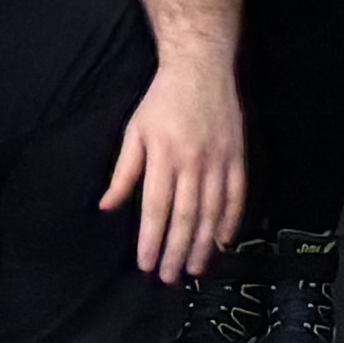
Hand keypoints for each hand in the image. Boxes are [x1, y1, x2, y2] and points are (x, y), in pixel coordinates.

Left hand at [100, 57, 246, 282]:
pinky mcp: (236, 154)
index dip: (151, 239)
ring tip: (196, 268)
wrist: (201, 66)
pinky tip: (224, 240)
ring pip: (212, 211)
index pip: (156, 208)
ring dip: (204, 243)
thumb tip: (107, 207)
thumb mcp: (134, 131)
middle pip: (185, 216)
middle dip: (177, 251)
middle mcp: (192, 161)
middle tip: (171, 277)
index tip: (147, 264)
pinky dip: (231, 219)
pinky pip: (236, 194)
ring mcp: (218, 159)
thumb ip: (123, 171)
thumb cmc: (162, 99)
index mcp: (163, 155)